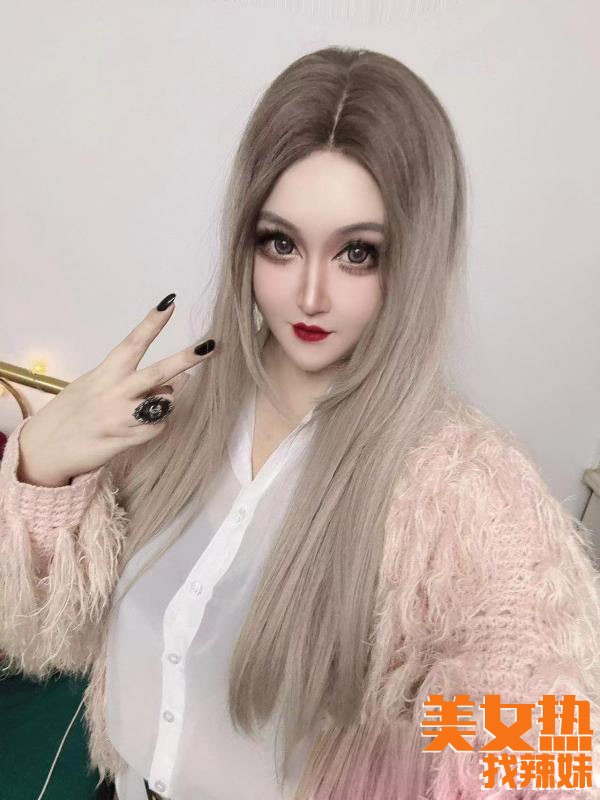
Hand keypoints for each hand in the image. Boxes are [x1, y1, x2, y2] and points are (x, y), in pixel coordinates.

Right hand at [17, 296, 215, 485]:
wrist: (44, 450)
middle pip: (158, 373)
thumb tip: (175, 379)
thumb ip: (129, 380)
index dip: (152, 323)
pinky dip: (157, 424)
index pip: (132, 343)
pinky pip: (157, 429)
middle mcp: (114, 393)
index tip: (170, 303)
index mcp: (104, 374)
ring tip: (149, 403)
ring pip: (165, 404)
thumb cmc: (71, 413)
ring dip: (166, 401)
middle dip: (186, 359)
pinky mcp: (124, 442)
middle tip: (211, 346)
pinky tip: (143, 423)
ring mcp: (120, 419)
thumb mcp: (92, 386)